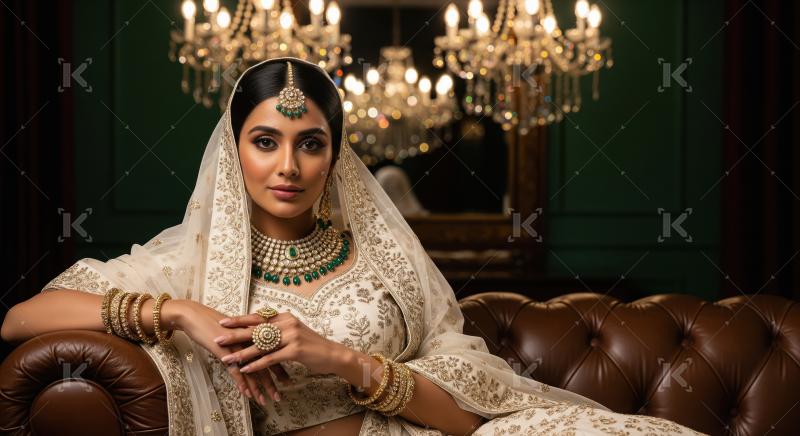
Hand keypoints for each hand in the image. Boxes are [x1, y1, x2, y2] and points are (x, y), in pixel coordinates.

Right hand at [169, 300, 277, 403]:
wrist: (195, 315)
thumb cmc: (213, 322)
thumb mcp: (234, 330)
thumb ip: (245, 338)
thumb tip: (253, 348)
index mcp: (254, 333)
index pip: (271, 352)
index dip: (279, 368)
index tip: (286, 381)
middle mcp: (249, 339)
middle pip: (265, 363)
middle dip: (273, 382)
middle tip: (279, 397)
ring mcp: (238, 346)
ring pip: (252, 370)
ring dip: (258, 387)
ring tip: (264, 401)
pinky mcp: (225, 351)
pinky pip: (236, 370)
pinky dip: (242, 383)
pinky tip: (247, 394)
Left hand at [215, 311, 343, 381]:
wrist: (332, 354)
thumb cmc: (311, 345)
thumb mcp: (294, 332)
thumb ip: (277, 329)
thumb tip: (258, 329)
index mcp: (285, 317)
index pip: (258, 317)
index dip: (239, 320)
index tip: (223, 322)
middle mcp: (287, 323)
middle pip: (256, 329)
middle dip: (234, 335)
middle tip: (217, 337)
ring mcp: (291, 336)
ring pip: (261, 345)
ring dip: (241, 353)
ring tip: (226, 358)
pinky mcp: (295, 350)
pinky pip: (271, 358)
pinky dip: (256, 364)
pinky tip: (245, 369)